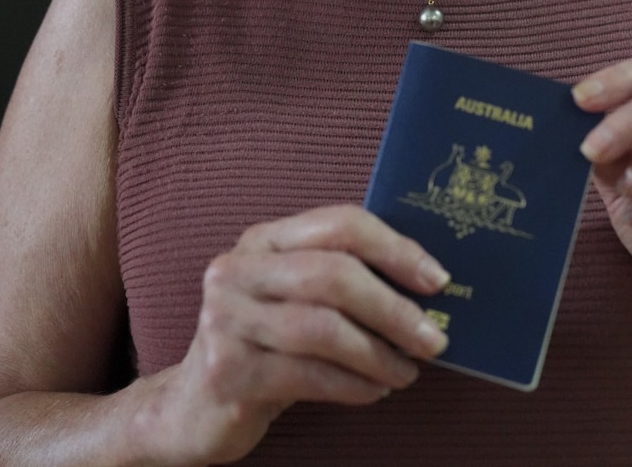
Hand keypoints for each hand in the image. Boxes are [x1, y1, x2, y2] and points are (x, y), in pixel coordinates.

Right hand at [141, 205, 449, 466]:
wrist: (193, 407)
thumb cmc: (266, 345)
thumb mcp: (295, 300)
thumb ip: (342, 280)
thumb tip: (428, 286)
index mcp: (263, 239)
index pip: (339, 223)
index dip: (394, 248)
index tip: (437, 279)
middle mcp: (237, 269)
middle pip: (331, 274)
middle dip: (392, 308)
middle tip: (433, 338)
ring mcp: (225, 319)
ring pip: (321, 328)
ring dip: (377, 354)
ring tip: (407, 371)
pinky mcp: (226, 371)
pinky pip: (307, 375)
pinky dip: (352, 385)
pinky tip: (374, 391)